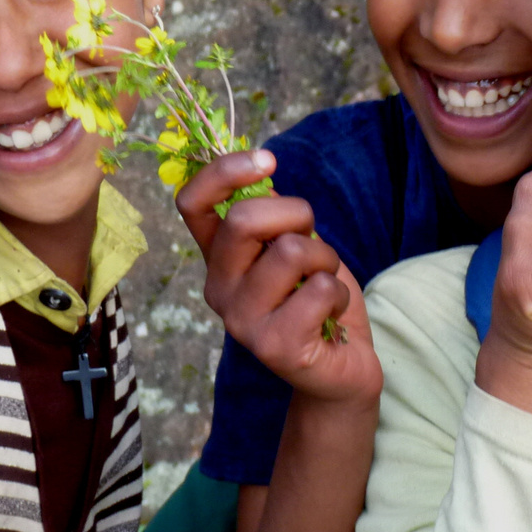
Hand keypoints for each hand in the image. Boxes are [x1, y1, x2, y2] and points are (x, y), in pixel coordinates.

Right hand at [175, 151, 380, 405]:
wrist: (340, 370)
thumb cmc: (316, 300)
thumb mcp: (294, 247)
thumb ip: (273, 217)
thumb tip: (260, 177)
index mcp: (218, 260)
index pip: (191, 204)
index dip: (223, 171)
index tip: (267, 161)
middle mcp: (219, 290)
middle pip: (244, 219)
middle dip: (297, 214)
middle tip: (312, 243)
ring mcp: (243, 322)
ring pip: (292, 251)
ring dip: (326, 259)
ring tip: (324, 283)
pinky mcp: (276, 347)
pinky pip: (319, 288)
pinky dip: (339, 293)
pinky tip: (331, 315)